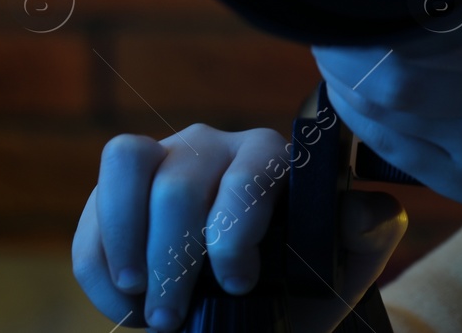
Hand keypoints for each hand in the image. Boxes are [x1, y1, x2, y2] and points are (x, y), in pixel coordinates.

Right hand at [72, 124, 407, 332]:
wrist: (264, 305)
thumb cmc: (306, 278)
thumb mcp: (347, 262)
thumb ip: (368, 229)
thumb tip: (362, 210)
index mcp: (273, 157)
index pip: (247, 177)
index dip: (233, 236)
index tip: (238, 286)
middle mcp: (217, 145)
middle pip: (179, 183)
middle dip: (171, 260)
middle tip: (174, 318)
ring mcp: (164, 156)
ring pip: (127, 163)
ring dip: (125, 242)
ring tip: (139, 302)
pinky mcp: (120, 187)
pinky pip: (92, 206)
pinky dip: (96, 262)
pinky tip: (123, 304)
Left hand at [313, 0, 461, 247]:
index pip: (457, 28)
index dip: (405, 10)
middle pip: (401, 71)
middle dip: (355, 36)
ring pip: (384, 109)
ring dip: (347, 69)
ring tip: (334, 29)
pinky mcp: (456, 179)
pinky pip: (388, 145)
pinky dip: (359, 110)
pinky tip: (349, 79)